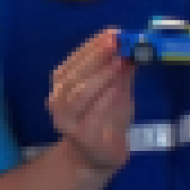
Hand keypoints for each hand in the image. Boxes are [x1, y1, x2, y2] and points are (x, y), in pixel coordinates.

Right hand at [46, 31, 135, 171]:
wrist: (96, 155)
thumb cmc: (103, 117)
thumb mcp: (113, 89)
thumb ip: (119, 70)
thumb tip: (131, 46)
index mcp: (62, 86)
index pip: (73, 62)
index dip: (91, 46)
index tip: (112, 33)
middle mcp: (58, 103)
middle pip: (74, 76)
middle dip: (96, 58)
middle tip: (116, 44)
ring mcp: (68, 122)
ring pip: (80, 95)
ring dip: (100, 76)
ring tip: (119, 63)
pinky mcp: (84, 138)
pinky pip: (93, 116)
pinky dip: (104, 100)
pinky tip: (117, 89)